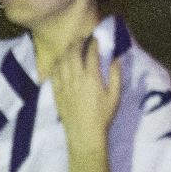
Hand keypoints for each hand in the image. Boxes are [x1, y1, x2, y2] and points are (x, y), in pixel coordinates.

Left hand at [50, 37, 121, 151]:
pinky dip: (58, 63)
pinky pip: (54, 73)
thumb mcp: (115, 96)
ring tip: (72, 47)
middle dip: (78, 42)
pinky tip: (61, 61)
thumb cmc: (103, 116)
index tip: (96, 37)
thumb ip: (116, 75)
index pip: (91, 53)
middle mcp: (76, 78)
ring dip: (67, 51)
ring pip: (62, 61)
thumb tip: (116, 58)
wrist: (84, 134)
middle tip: (82, 38)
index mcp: (92, 78)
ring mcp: (64, 85)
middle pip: (73, 53)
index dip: (94, 43)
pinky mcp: (56, 92)